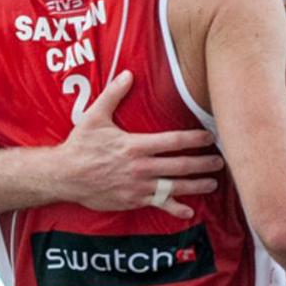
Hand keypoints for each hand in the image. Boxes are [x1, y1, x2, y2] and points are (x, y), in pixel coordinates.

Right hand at [56, 70, 223, 218]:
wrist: (66, 176)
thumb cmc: (80, 145)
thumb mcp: (94, 116)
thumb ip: (113, 95)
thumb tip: (128, 74)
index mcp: (135, 146)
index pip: (173, 141)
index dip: (194, 138)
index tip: (210, 136)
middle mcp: (141, 168)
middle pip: (180, 165)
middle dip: (202, 163)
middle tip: (220, 161)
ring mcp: (138, 187)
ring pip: (174, 187)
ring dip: (196, 185)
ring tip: (212, 183)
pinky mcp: (133, 201)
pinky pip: (158, 205)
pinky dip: (175, 209)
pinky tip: (189, 212)